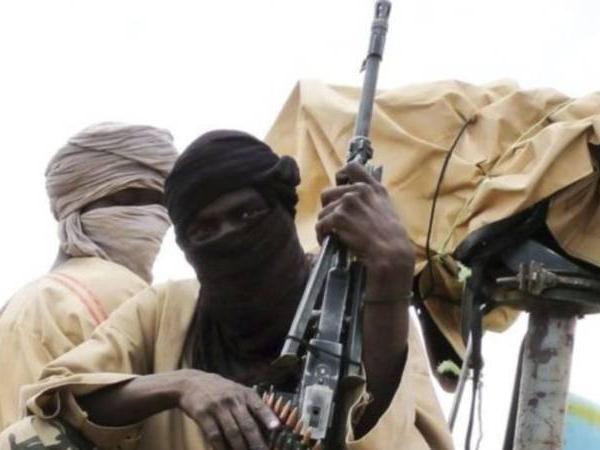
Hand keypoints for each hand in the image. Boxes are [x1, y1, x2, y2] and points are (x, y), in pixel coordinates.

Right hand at [176, 370, 278, 449]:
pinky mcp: (203, 414)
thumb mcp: (238, 391)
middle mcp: (232, 399)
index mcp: (244, 393)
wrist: (191, 383)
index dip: (268, 417)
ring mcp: (217, 407)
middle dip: (256, 442)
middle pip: (247, 424)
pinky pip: (215, 435)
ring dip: (241, 448)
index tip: (277, 428)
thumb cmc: (221, 390)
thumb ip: (251, 405)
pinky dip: (222, 447)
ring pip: (232, 433)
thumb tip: (268, 427)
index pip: (259, 406)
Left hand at [316, 162, 414, 295]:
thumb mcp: (387, 209)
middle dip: (328, 208)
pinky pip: (320, 225)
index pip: (352, 167)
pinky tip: (328, 241)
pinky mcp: (339, 217)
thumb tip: (355, 198)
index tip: (339, 185)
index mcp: (373, 188)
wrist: (390, 252)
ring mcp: (348, 202)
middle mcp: (359, 190)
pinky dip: (322, 235)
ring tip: (333, 235)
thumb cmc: (392, 237)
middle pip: (328, 193)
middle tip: (335, 222)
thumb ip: (371, 199)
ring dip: (326, 225)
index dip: (341, 175)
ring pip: (323, 212)